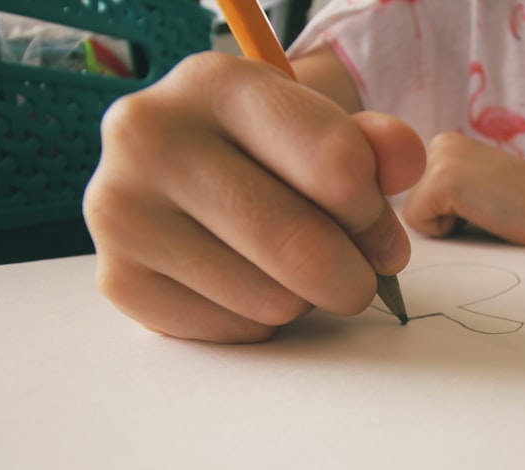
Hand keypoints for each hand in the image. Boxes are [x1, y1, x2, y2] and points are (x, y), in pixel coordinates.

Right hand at [83, 52, 424, 342]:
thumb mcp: (320, 128)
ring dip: (303, 298)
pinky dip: (259, 321)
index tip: (371, 224)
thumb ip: (373, 145)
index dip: (372, 213)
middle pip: (302, 247)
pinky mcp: (119, 281)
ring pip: (273, 300)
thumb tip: (405, 161)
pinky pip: (236, 332)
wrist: (181, 169)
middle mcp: (150, 139)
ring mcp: (123, 213)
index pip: (336, 167)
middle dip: (353, 274)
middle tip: (356, 273)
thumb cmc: (265, 151)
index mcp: (215, 84)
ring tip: (285, 267)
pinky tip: (245, 283)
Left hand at [402, 132, 524, 246]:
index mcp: (444, 144)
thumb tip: (400, 219)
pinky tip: (482, 214)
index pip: (416, 197)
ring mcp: (438, 159)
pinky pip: (419, 224)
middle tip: (486, 208)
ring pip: (413, 216)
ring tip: (485, 211)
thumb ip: (443, 195)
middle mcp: (437, 143)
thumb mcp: (474, 189)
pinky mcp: (442, 180)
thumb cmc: (524, 208)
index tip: (482, 204)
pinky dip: (449, 230)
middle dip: (443, 218)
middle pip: (410, 205)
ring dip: (448, 225)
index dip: (445, 215)